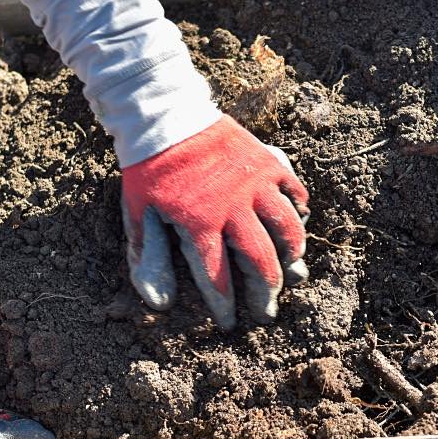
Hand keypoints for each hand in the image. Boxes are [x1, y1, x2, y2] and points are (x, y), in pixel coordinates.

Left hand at [122, 114, 309, 329]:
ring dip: (292, 252)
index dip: (225, 305)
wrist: (165, 116)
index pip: (218, 277)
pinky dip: (299, 209)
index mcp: (200, 224)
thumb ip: (148, 257)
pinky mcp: (268, 162)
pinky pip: (294, 191)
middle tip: (267, 309)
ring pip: (287, 227)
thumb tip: (159, 303)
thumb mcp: (137, 213)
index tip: (229, 322)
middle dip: (266, 291)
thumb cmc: (149, 169)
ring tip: (291, 268)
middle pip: (261, 260)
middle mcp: (234, 208)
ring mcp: (255, 184)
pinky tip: (297, 221)